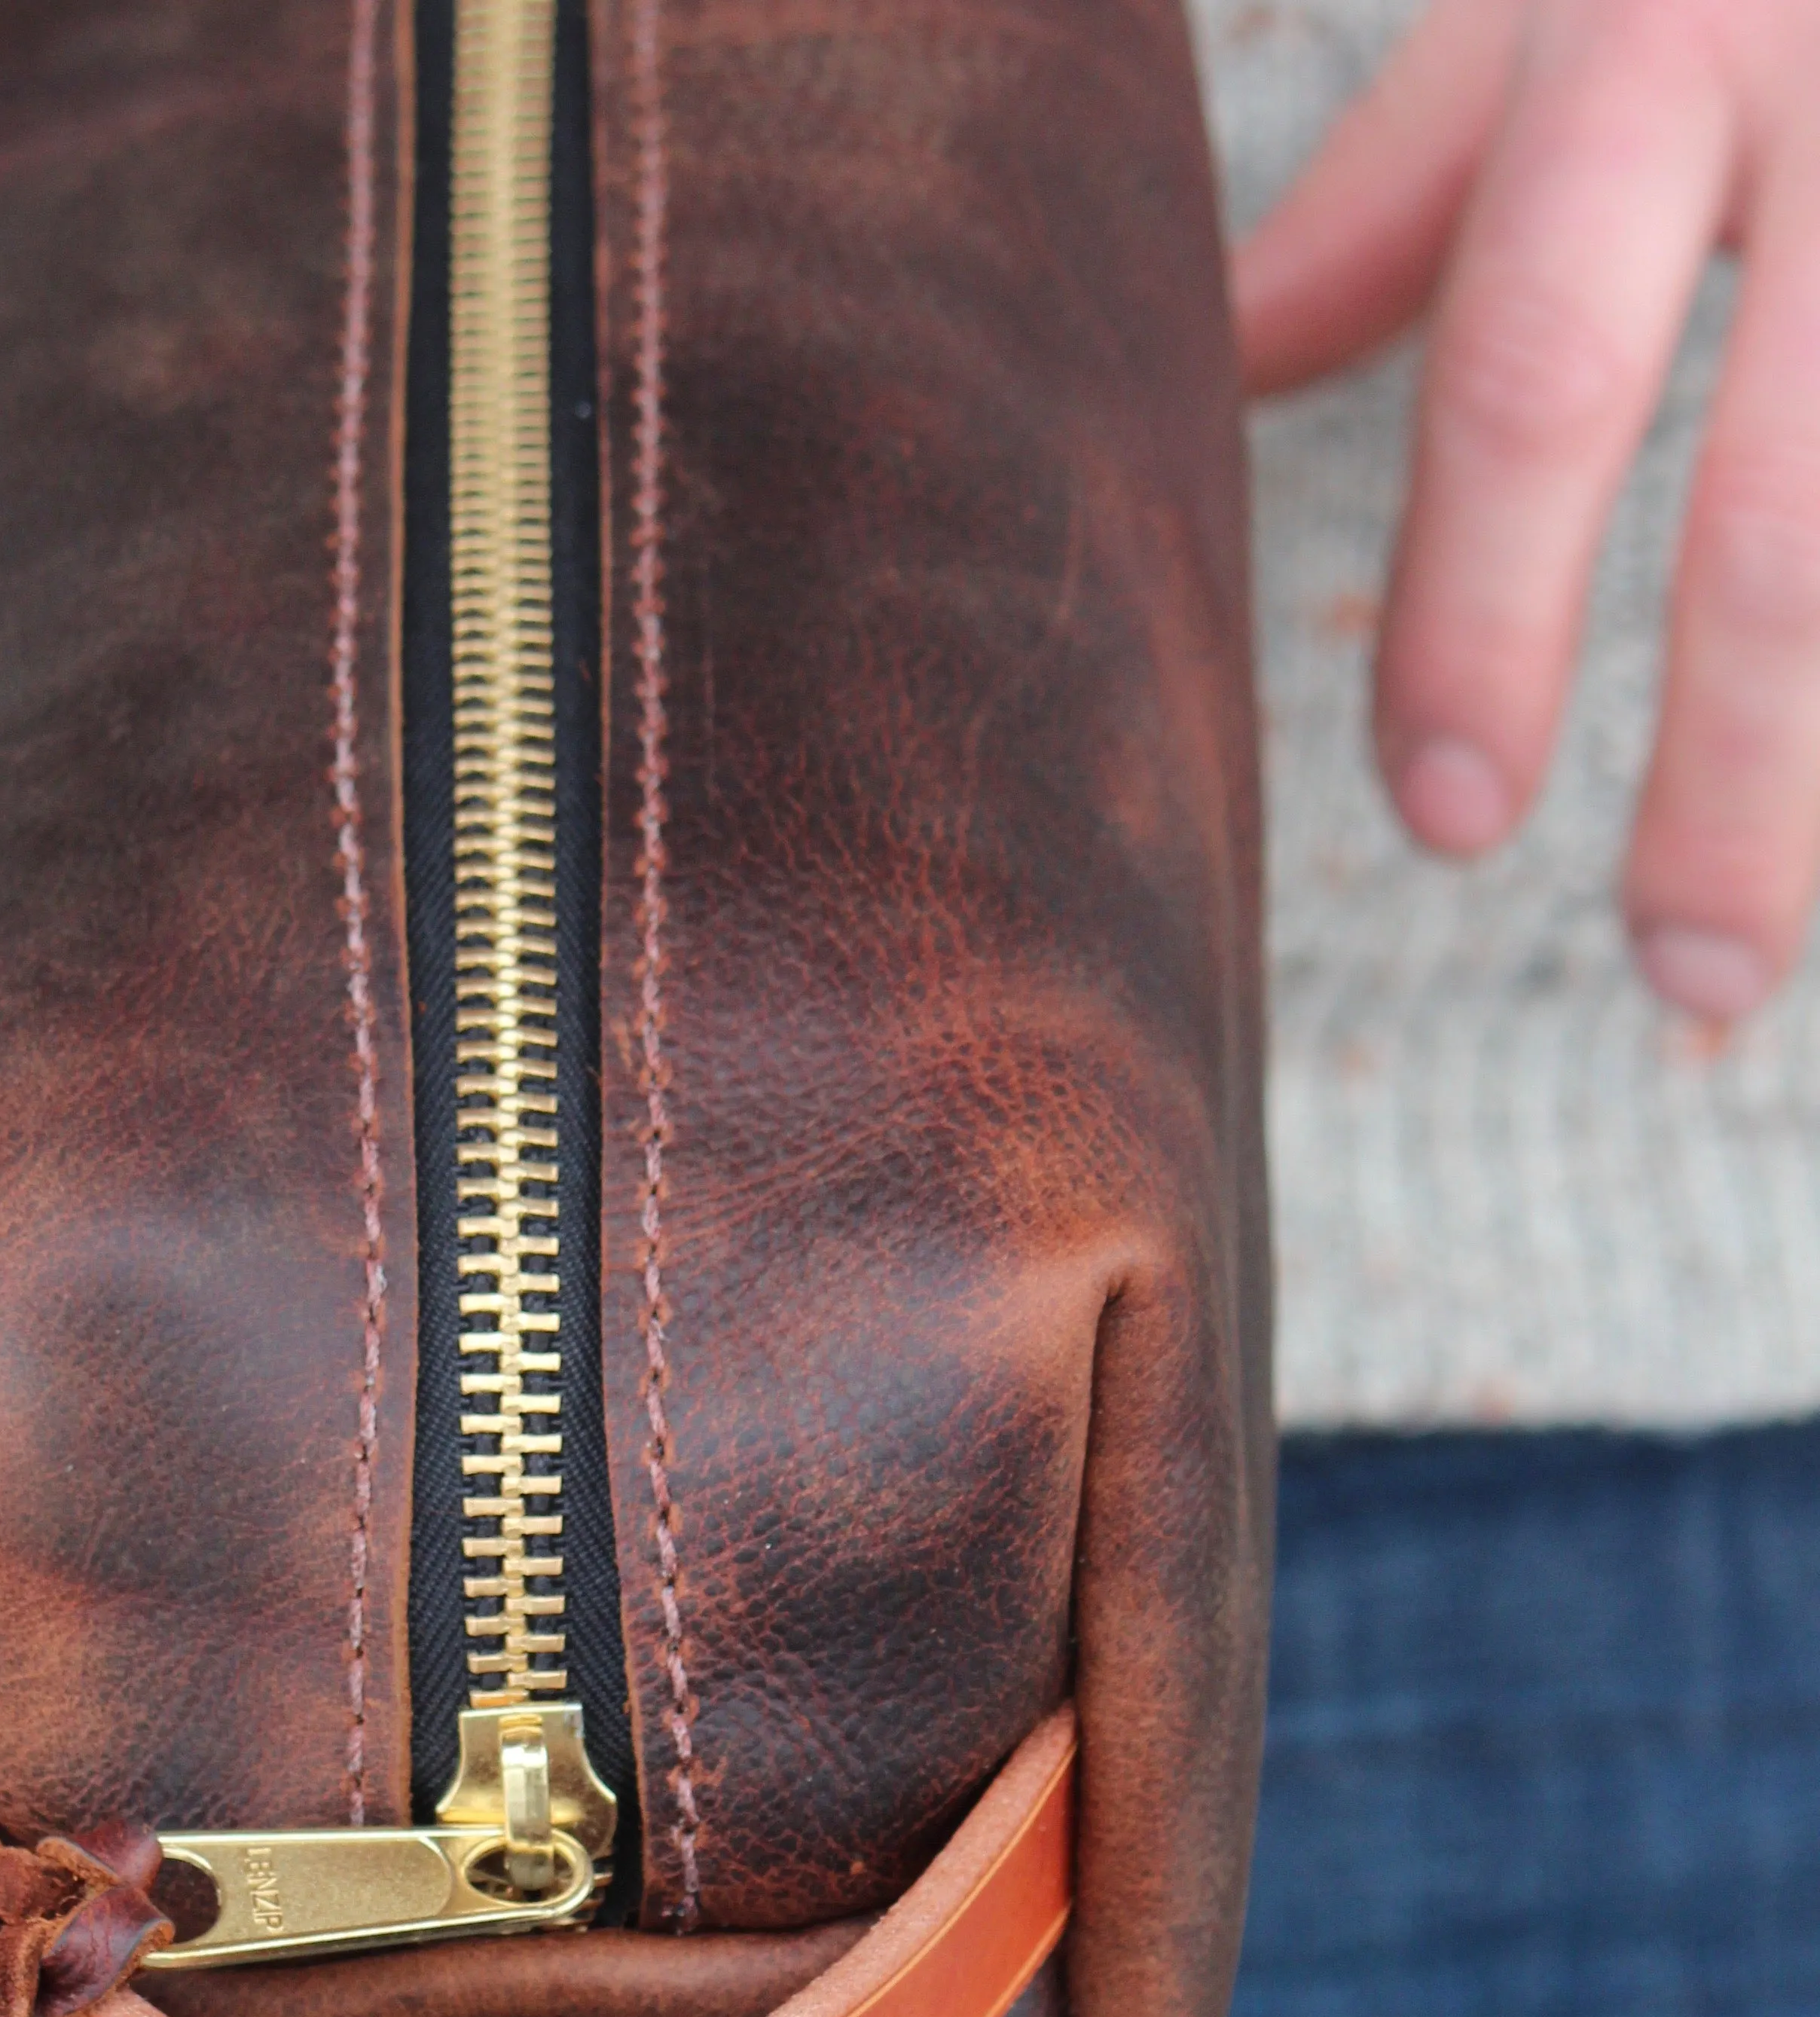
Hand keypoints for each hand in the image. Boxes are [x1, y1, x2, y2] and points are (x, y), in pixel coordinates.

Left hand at [1235, 0, 1819, 1021]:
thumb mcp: (1542, 15)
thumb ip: (1393, 210)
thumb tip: (1200, 367)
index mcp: (1651, 40)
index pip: (1537, 378)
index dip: (1489, 613)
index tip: (1450, 823)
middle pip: (1792, 510)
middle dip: (1744, 768)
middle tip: (1691, 976)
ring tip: (1795, 955)